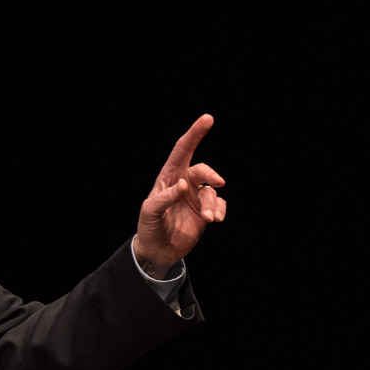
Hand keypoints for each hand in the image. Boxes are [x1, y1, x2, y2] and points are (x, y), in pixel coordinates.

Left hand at [133, 114, 225, 277]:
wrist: (157, 251)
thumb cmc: (149, 227)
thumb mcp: (150, 212)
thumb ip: (165, 198)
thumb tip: (184, 185)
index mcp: (168, 177)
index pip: (182, 151)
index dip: (194, 134)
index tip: (207, 119)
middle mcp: (184, 184)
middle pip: (202, 170)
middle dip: (211, 173)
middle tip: (219, 182)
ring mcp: (196, 198)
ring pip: (212, 191)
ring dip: (212, 204)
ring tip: (208, 218)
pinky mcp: (205, 212)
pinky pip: (219, 205)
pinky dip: (220, 210)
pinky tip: (214, 219)